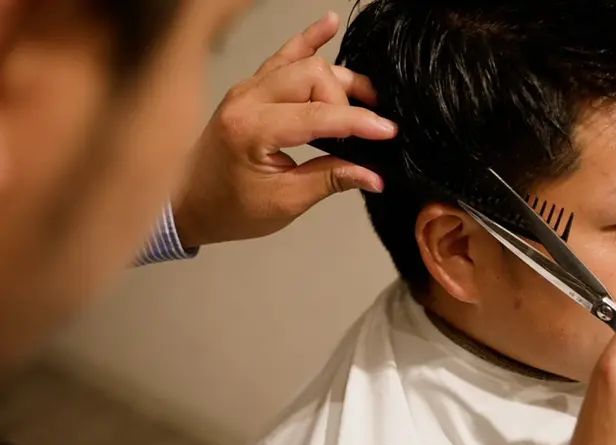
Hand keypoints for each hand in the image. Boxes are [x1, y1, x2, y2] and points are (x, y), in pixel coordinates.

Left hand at [172, 11, 396, 247]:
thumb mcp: (284, 202)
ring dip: (338, 78)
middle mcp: (247, 99)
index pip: (317, 115)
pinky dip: (309, 40)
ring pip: (303, 63)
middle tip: (367, 128)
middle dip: (348, 100)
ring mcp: (246, 88)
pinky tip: (331, 24)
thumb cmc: (229, 208)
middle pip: (314, 76)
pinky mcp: (249, 86)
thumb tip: (374, 175)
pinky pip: (283, 55)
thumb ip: (331, 180)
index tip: (388, 132)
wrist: (185, 201)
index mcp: (252, 130)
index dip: (358, 123)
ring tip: (367, 98)